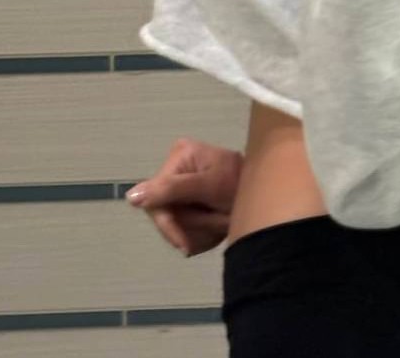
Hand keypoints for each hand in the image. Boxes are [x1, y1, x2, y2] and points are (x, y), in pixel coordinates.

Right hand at [125, 137, 242, 256]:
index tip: (185, 245)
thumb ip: (173, 190)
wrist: (267, 192)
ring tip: (219, 226)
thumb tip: (132, 196)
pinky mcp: (190, 199)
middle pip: (164, 213)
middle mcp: (176, 166)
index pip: (155, 198)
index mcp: (180, 155)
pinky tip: (216, 227)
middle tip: (212, 231)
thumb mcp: (210, 186)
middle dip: (187, 228)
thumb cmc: (242, 184)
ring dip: (197, 231)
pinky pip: (185, 225)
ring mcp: (182, 183)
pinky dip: (201, 232)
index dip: (168, 225)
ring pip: (175, 223)